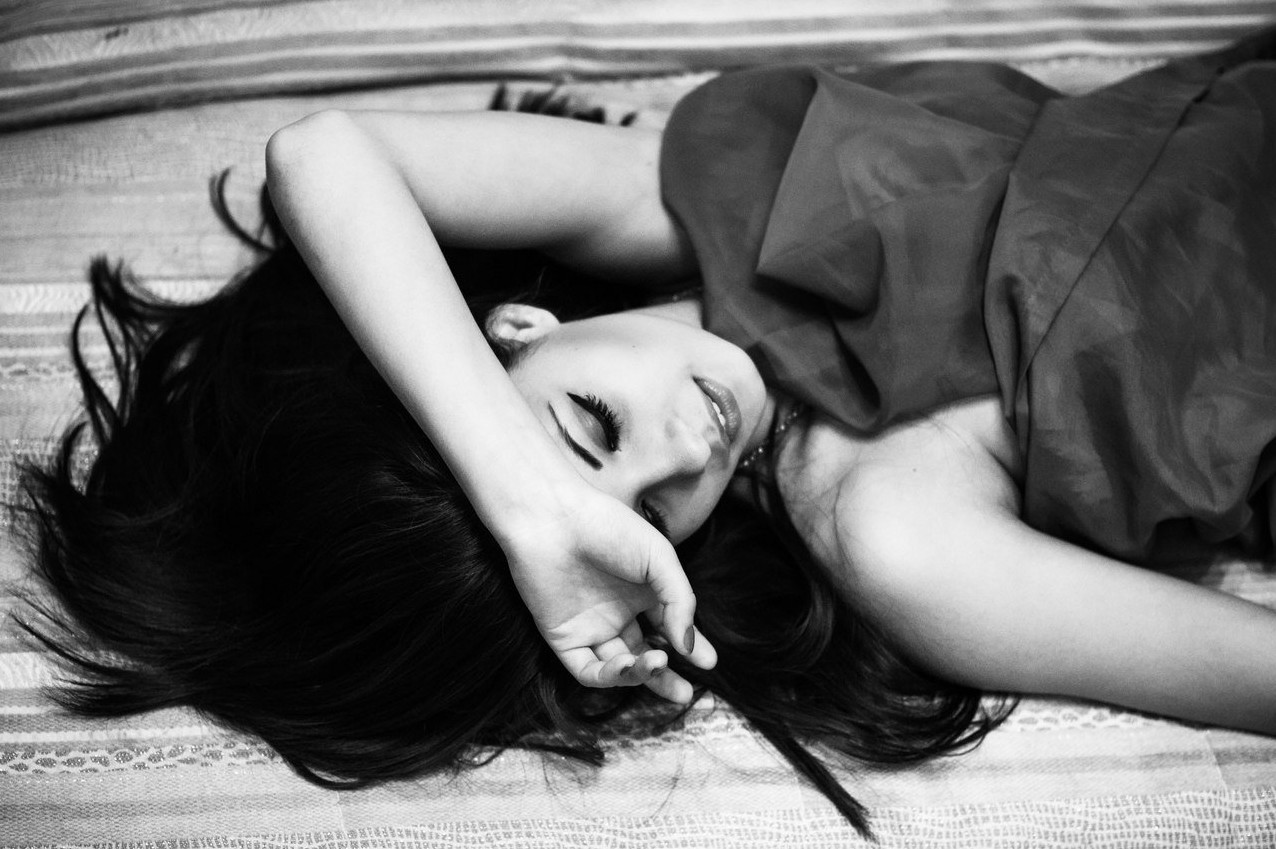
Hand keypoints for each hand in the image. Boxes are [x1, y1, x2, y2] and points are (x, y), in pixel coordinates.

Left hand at [504, 484, 717, 703]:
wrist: (554, 518)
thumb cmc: (609, 527)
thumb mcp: (660, 559)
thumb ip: (680, 601)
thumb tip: (688, 646)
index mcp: (642, 592)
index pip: (670, 628)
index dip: (690, 646)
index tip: (709, 662)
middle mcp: (617, 613)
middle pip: (645, 656)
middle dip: (665, 678)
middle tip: (685, 694)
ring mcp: (590, 627)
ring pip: (619, 668)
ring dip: (641, 674)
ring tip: (657, 663)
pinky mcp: (564, 638)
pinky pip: (588, 670)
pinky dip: (610, 675)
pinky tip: (628, 663)